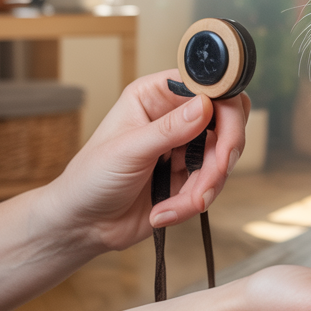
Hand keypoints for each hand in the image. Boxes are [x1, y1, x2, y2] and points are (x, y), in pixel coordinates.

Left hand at [41, 70, 249, 252]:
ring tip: (179, 205)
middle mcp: (174, 116)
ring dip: (206, 185)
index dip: (223, 103)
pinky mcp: (190, 175)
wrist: (83, 225)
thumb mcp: (128, 150)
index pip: (205, 86)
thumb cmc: (90, 179)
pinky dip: (194, 202)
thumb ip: (169, 129)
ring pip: (222, 156)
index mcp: (155, 96)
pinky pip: (212, 183)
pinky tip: (165, 212)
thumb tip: (206, 105)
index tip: (227, 129)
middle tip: (217, 171)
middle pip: (226, 119)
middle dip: (224, 150)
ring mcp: (184, 146)